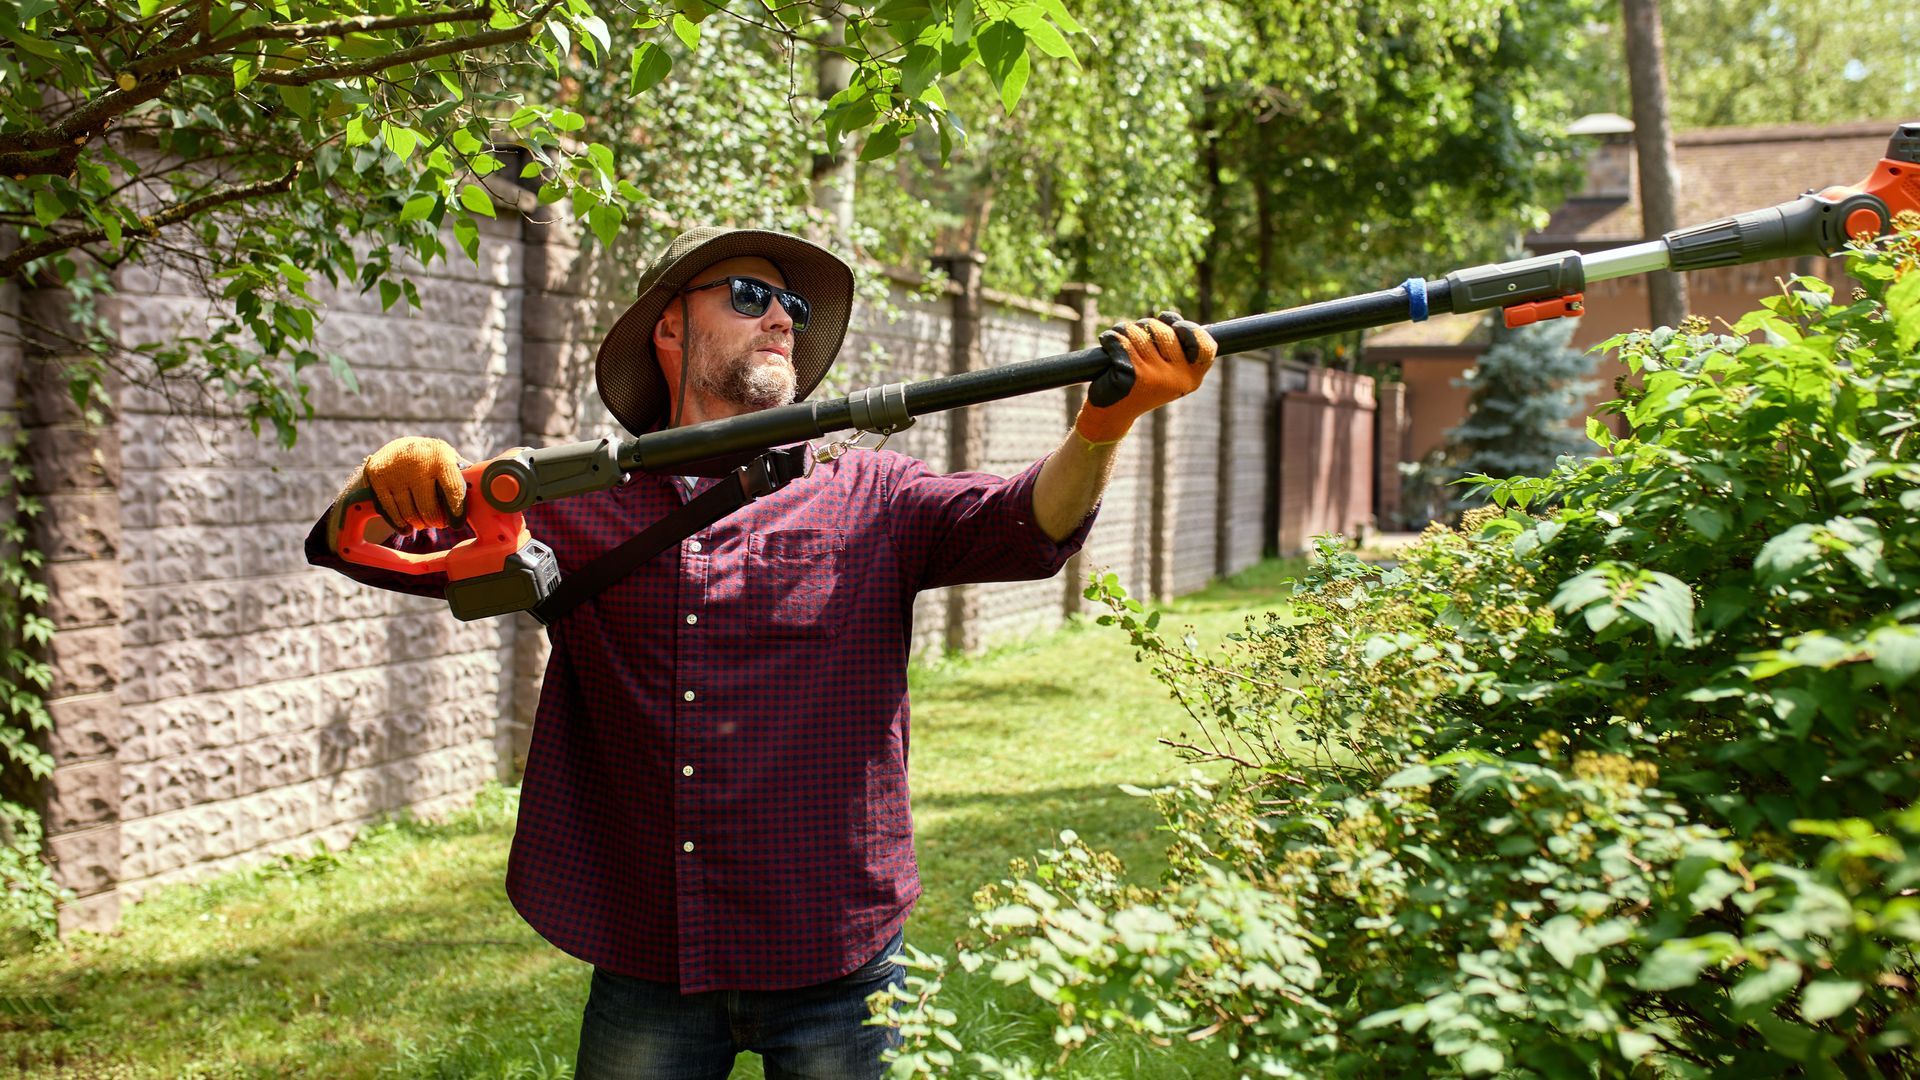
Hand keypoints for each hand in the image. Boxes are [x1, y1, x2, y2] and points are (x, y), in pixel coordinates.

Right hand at [328, 436, 466, 546]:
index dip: (456, 511)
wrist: (395, 447)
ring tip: (424, 522)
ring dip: (419, 524)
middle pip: (429, 509)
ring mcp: (395, 472)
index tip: (455, 523)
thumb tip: (481, 493)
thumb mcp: (448, 459)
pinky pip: (391, 513)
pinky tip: (407, 528)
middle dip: (436, 521)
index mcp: (441, 456)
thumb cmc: (431, 459)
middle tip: (439, 522)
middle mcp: (417, 462)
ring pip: (409, 514)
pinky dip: (401, 525)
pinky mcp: (377, 479)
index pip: (453, 491)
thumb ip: (462, 475)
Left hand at [1074, 311, 1216, 443]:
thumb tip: (1168, 318)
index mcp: (1191, 377)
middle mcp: (1176, 379)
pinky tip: (1108, 347)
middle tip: (1134, 337)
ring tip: (1118, 343)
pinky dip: (1109, 339)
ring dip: (1124, 331)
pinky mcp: (1129, 375)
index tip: (1173, 326)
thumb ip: (1176, 344)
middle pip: (1163, 330)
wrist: (1113, 414)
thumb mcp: (1166, 369)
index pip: (1205, 346)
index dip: (1189, 329)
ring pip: (1137, 332)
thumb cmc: (1141, 384)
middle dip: (1144, 326)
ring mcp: (1153, 377)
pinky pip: (1118, 341)